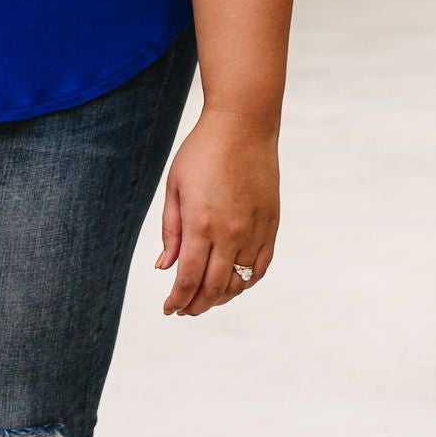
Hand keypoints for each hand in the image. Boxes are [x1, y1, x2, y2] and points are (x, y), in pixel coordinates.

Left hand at [155, 107, 278, 316]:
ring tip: (205, 299)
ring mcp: (254, 230)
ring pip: (239, 281)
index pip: (188, 278)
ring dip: (220, 297)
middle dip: (196, 305)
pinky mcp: (271, 224)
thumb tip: (164, 268)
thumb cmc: (202, 152)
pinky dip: (247, 282)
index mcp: (200, 224)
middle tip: (184, 310)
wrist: (243, 126)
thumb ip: (170, 231)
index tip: (168, 309)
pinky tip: (234, 284)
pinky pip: (260, 266)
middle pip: (213, 287)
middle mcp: (230, 233)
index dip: (177, 300)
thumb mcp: (175, 188)